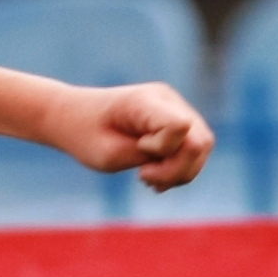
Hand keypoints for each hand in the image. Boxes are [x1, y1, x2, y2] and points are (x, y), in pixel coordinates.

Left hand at [43, 82, 214, 190]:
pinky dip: (179, 168)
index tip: (138, 151)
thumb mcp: (108, 155)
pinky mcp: (178, 119)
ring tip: (146, 177)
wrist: (75, 118)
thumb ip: (148, 157)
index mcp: (144, 102)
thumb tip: (188, 157)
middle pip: (201, 140)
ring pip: (203, 146)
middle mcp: (167, 99)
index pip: (180, 126)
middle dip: (178, 169)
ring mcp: (175, 107)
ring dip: (180, 171)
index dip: (164, 150)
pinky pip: (195, 148)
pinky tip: (154, 174)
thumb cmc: (85, 136)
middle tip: (143, 176)